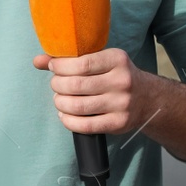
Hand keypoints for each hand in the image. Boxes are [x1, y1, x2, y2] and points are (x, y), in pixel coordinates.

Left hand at [32, 47, 148, 135]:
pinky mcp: (118, 123)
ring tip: (60, 100)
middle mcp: (122, 81)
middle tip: (56, 85)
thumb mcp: (100, 61)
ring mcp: (121, 104)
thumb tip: (37, 61)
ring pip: (78, 106)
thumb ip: (69, 60)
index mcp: (117, 60)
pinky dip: (68, 121)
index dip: (60, 67)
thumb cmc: (115, 76)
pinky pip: (85, 126)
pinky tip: (65, 115)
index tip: (53, 68)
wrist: (147, 98)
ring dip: (60, 103)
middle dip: (58, 85)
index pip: (81, 63)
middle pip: (76, 85)